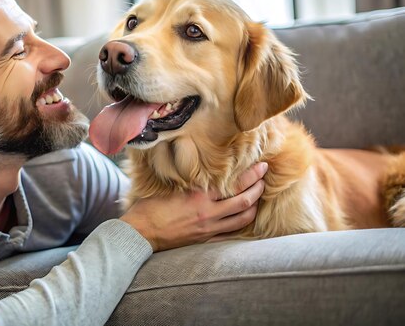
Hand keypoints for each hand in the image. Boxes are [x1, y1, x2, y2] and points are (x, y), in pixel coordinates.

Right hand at [120, 162, 266, 251]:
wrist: (141, 232)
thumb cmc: (151, 206)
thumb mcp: (172, 186)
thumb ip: (191, 180)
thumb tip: (205, 168)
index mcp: (200, 196)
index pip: (235, 184)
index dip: (252, 175)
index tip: (262, 167)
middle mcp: (208, 213)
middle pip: (245, 201)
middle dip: (259, 188)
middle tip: (265, 179)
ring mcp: (208, 228)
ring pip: (242, 219)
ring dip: (254, 207)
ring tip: (258, 197)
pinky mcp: (205, 239)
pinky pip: (230, 233)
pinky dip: (241, 224)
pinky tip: (244, 217)